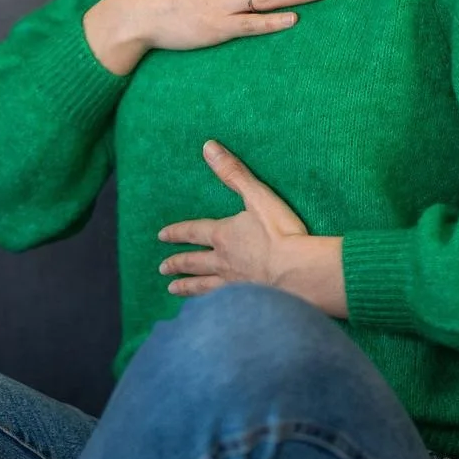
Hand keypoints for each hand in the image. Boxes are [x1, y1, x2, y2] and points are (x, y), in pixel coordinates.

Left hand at [157, 139, 348, 317]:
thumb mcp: (256, 196)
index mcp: (223, 235)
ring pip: (203, 286)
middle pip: (194, 262)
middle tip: (162, 269)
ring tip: (172, 290)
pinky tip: (203, 312)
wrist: (297, 272)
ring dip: (187, 286)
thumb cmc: (280, 233)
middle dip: (178, 263)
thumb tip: (208, 146)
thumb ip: (233, 173)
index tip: (162, 236)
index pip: (193, 232)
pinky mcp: (245, 302)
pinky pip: (219, 304)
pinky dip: (207, 307)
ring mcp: (233, 285)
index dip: (177, 233)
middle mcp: (222, 261)